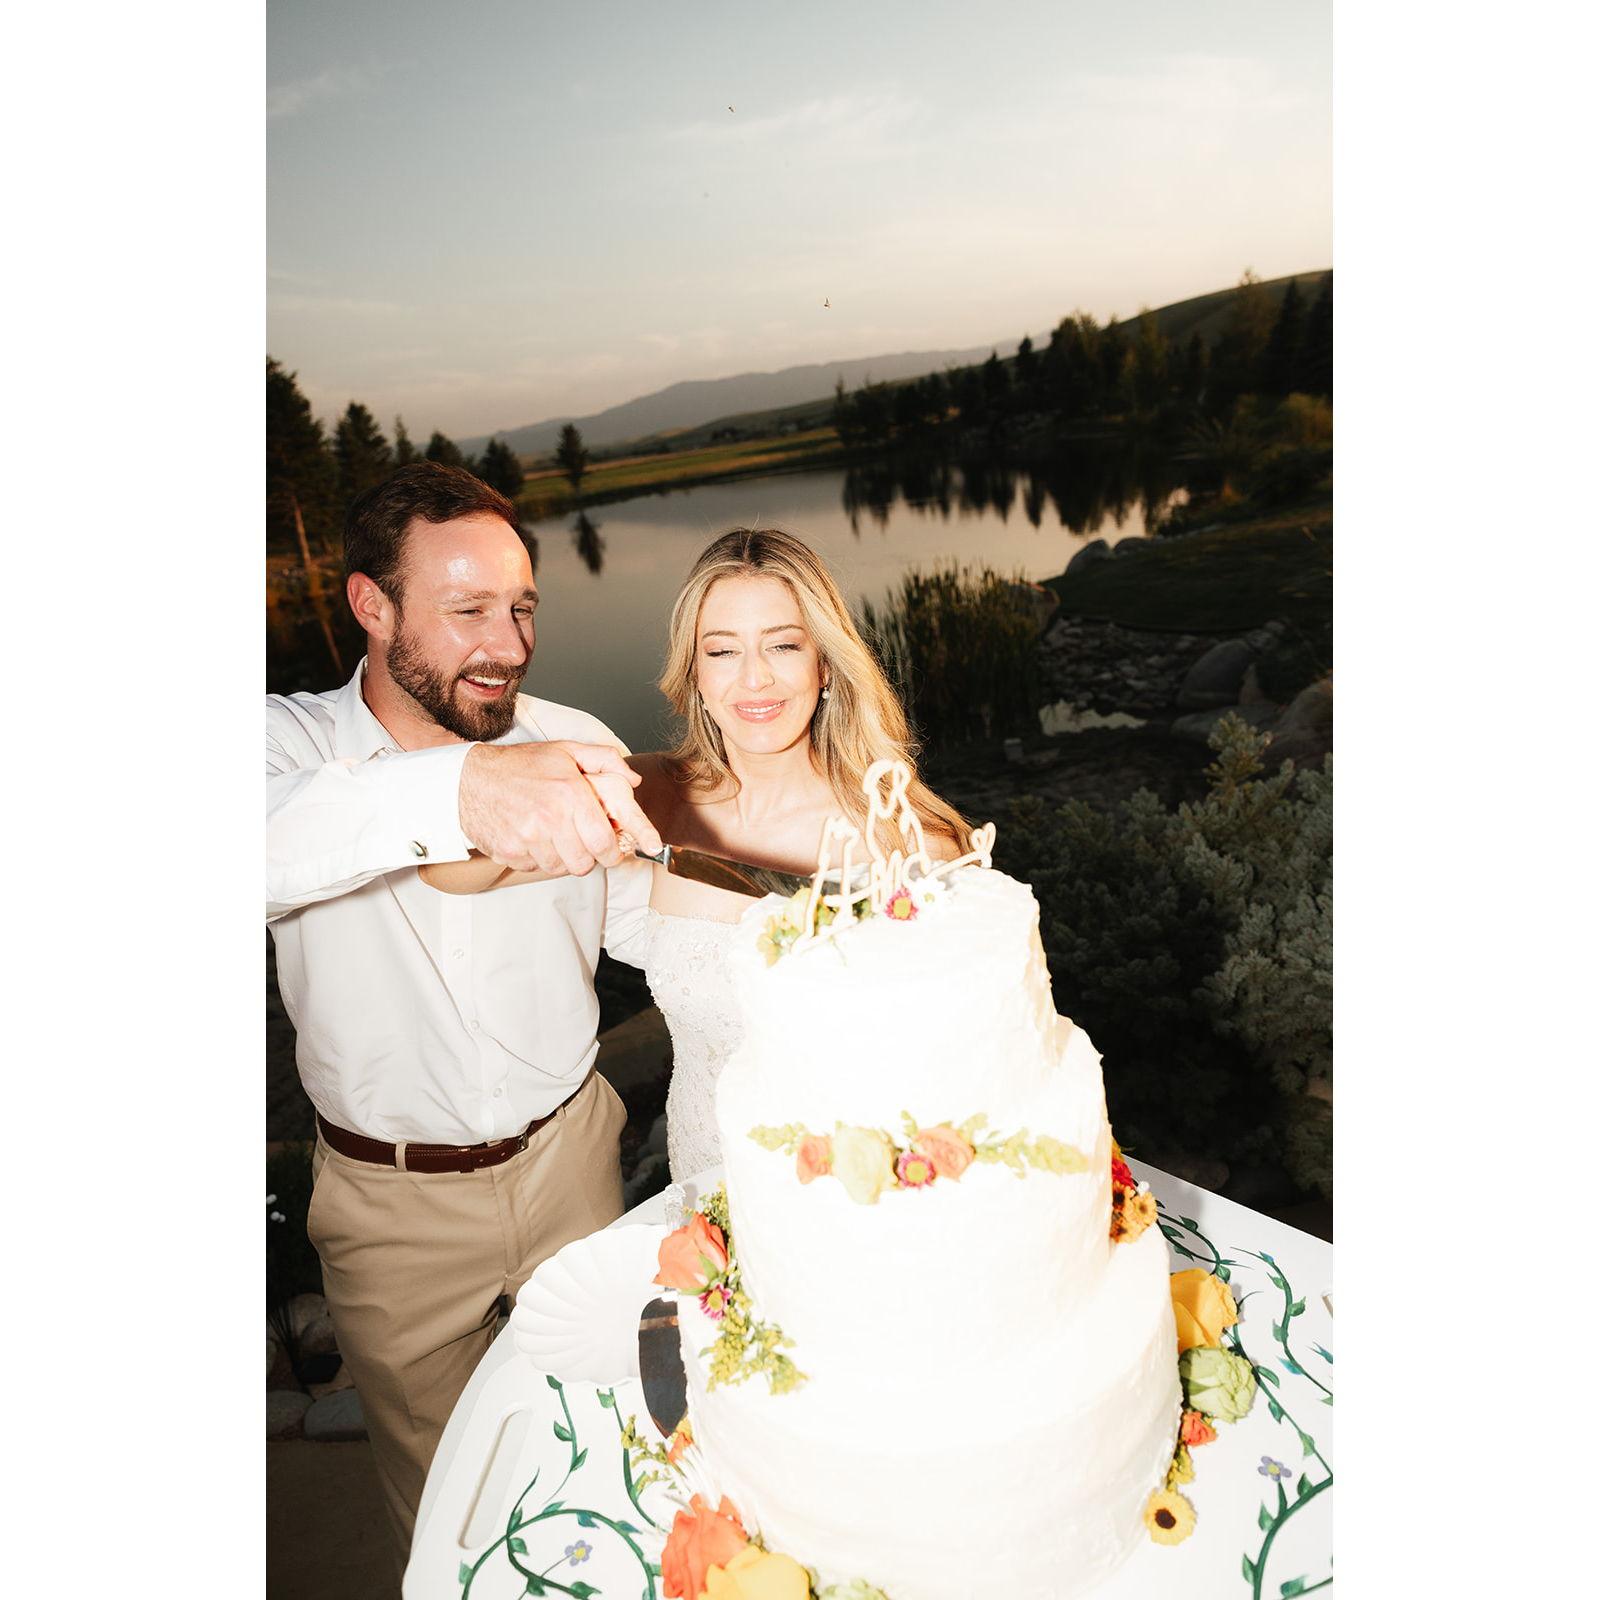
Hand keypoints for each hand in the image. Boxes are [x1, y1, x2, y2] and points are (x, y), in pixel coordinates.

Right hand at [458, 741, 663, 875]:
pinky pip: (535, 868)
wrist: (469, 778)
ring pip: (560, 869)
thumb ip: (605, 760)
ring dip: (563, 858)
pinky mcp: (510, 852)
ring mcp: (528, 838)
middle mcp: (550, 818)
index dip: (614, 852)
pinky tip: (533, 838)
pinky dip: (538, 858)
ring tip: (555, 837)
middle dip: (589, 857)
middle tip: (583, 843)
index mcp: (570, 794)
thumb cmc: (520, 765)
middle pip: (584, 863)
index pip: (604, 842)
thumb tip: (633, 780)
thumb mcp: (566, 751)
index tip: (615, 851)